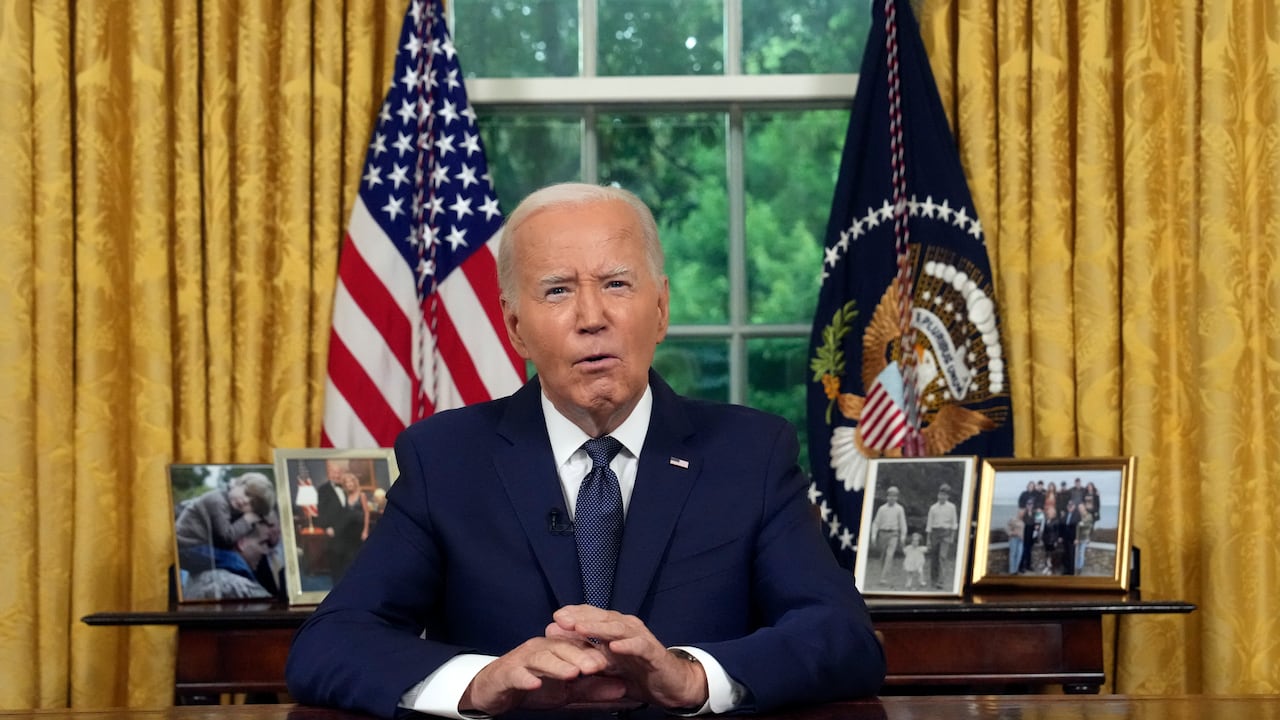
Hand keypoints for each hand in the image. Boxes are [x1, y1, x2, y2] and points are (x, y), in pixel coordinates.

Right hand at [460, 636, 625, 715]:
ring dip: (557, 665)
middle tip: (598, 666)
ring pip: (540, 658)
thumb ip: (593, 689)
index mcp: (557, 649)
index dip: (597, 651)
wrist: (495, 690)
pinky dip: (525, 678)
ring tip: (572, 674)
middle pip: (562, 648)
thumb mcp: (567, 691)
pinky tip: (534, 684)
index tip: (617, 659)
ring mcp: (522, 660)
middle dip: (581, 656)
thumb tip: (624, 689)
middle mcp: (540, 649)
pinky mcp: (506, 674)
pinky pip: (516, 674)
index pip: (579, 646)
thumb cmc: (533, 686)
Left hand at [548, 605, 708, 710]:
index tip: (555, 617)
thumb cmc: (636, 672)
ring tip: (580, 628)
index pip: (592, 615)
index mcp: (615, 629)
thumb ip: (583, 651)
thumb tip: (552, 635)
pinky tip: (614, 646)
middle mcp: (628, 628)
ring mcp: (641, 638)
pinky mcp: (654, 653)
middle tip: (561, 619)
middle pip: (602, 618)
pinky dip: (627, 645)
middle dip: (581, 617)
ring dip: (599, 628)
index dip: (574, 614)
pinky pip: (640, 646)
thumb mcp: (605, 663)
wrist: (671, 686)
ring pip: (618, 629)